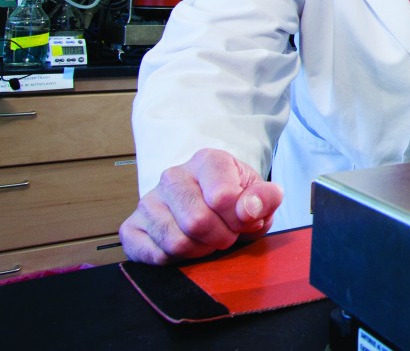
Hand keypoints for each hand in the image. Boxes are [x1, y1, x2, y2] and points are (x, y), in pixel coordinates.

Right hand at [119, 148, 283, 264]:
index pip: (222, 197)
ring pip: (175, 242)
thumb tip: (248, 210)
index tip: (245, 221)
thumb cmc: (236, 201)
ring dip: (200, 250)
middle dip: (221, 238)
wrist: (209, 208)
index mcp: (207, 161)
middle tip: (227, 235)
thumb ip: (265, 199)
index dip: (240, 220)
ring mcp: (148, 202)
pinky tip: (187, 247)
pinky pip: (155, 256)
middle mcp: (173, 176)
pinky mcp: (131, 228)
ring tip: (208, 240)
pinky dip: (177, 261)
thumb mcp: (260, 197)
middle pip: (197, 222)